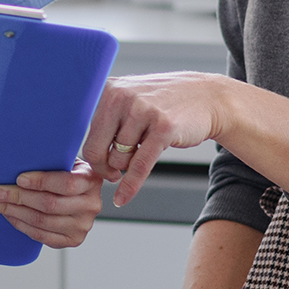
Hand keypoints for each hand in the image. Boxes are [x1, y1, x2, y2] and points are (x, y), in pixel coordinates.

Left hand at [0, 158, 103, 247]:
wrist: (78, 195)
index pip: (67, 183)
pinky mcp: (71, 240)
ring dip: (13, 212)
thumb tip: (18, 157)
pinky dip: (20, 224)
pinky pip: (41, 235)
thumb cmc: (65, 172)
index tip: (19, 179)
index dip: (41, 182)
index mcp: (91, 180)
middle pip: (50, 205)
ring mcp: (82, 226)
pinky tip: (8, 214)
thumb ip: (51, 160)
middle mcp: (91, 205)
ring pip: (42, 221)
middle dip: (18, 197)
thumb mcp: (65, 160)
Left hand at [82, 73, 221, 205]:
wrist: (206, 98)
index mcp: (107, 89)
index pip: (84, 133)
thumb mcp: (129, 99)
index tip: (97, 166)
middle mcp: (121, 97)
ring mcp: (143, 111)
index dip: (90, 156)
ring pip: (119, 159)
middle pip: (96, 150)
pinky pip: (139, 166)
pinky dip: (130, 186)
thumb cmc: (163, 104)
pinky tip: (122, 199)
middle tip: (112, 173)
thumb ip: (105, 118)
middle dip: (103, 168)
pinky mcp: (163, 128)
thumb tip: (81, 154)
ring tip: (140, 153)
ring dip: (127, 166)